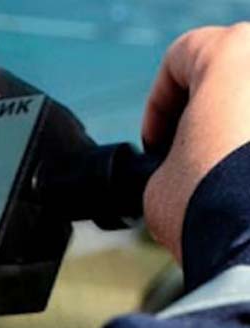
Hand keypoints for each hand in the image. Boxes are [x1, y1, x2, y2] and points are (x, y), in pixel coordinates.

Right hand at [142, 24, 249, 260]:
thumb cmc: (210, 204)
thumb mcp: (156, 181)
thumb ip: (168, 158)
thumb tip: (180, 173)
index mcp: (232, 54)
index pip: (181, 59)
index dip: (157, 106)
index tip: (155, 143)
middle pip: (234, 78)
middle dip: (210, 117)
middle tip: (191, 157)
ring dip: (243, 140)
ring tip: (228, 183)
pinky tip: (248, 195)